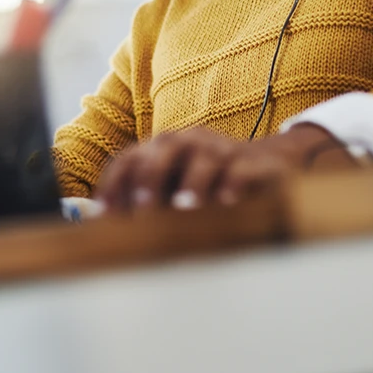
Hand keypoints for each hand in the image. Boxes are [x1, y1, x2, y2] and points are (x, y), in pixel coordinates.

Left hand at [94, 123, 356, 212]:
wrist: (266, 164)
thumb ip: (145, 203)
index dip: (115, 183)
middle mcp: (188, 141)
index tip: (106, 214)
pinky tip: (227, 201)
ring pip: (203, 158)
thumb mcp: (173, 189)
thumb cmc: (207, 182)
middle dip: (150, 178)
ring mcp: (220, 148)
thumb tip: (107, 231)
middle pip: (163, 150)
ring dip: (192, 182)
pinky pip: (239, 169)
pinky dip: (233, 183)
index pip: (129, 158)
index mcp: (161, 148)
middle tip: (144, 208)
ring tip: (185, 206)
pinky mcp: (250, 161)